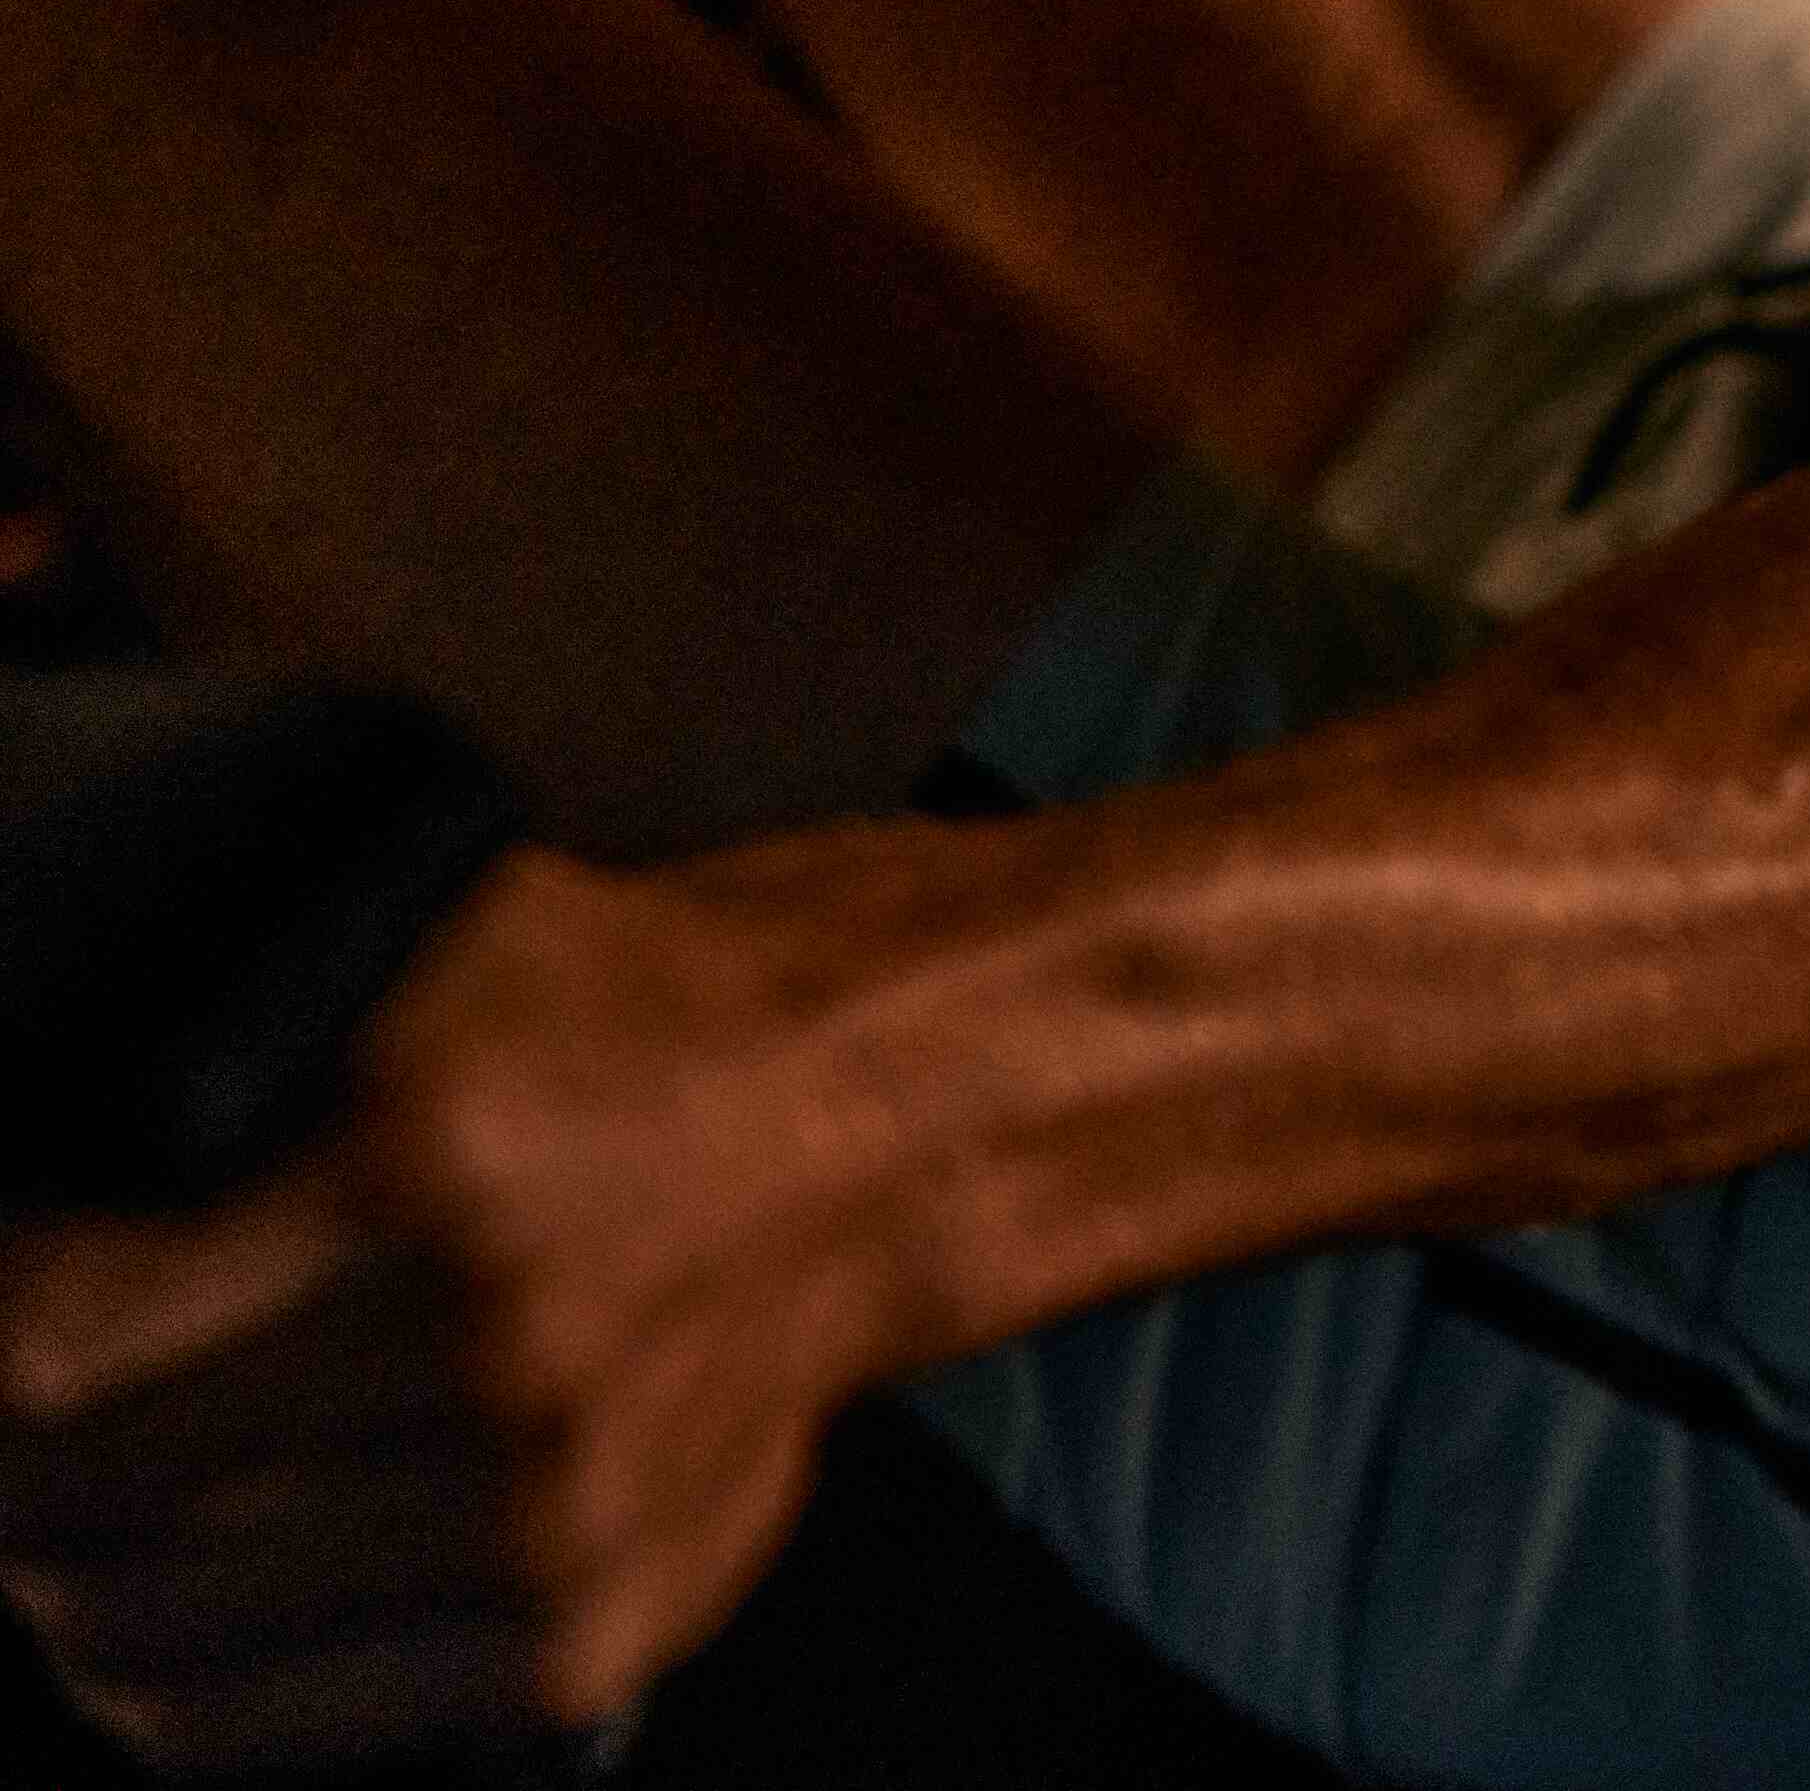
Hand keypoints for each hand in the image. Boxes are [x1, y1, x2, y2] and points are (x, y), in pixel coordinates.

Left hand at [0, 852, 907, 1771]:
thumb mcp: (406, 947)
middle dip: (0, 1460)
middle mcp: (494, 1361)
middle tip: (22, 1397)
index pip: (37, 1353)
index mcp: (434, 1163)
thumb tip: (6, 1188)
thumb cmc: (623, 1026)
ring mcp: (543, 1524)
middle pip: (62, 1513)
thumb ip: (195, 1052)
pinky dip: (173, 1666)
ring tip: (101, 1477)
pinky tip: (194, 1567)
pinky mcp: (578, 1641)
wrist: (873, 1135)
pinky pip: (244, 1729)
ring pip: (130, 1643)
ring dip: (67, 1570)